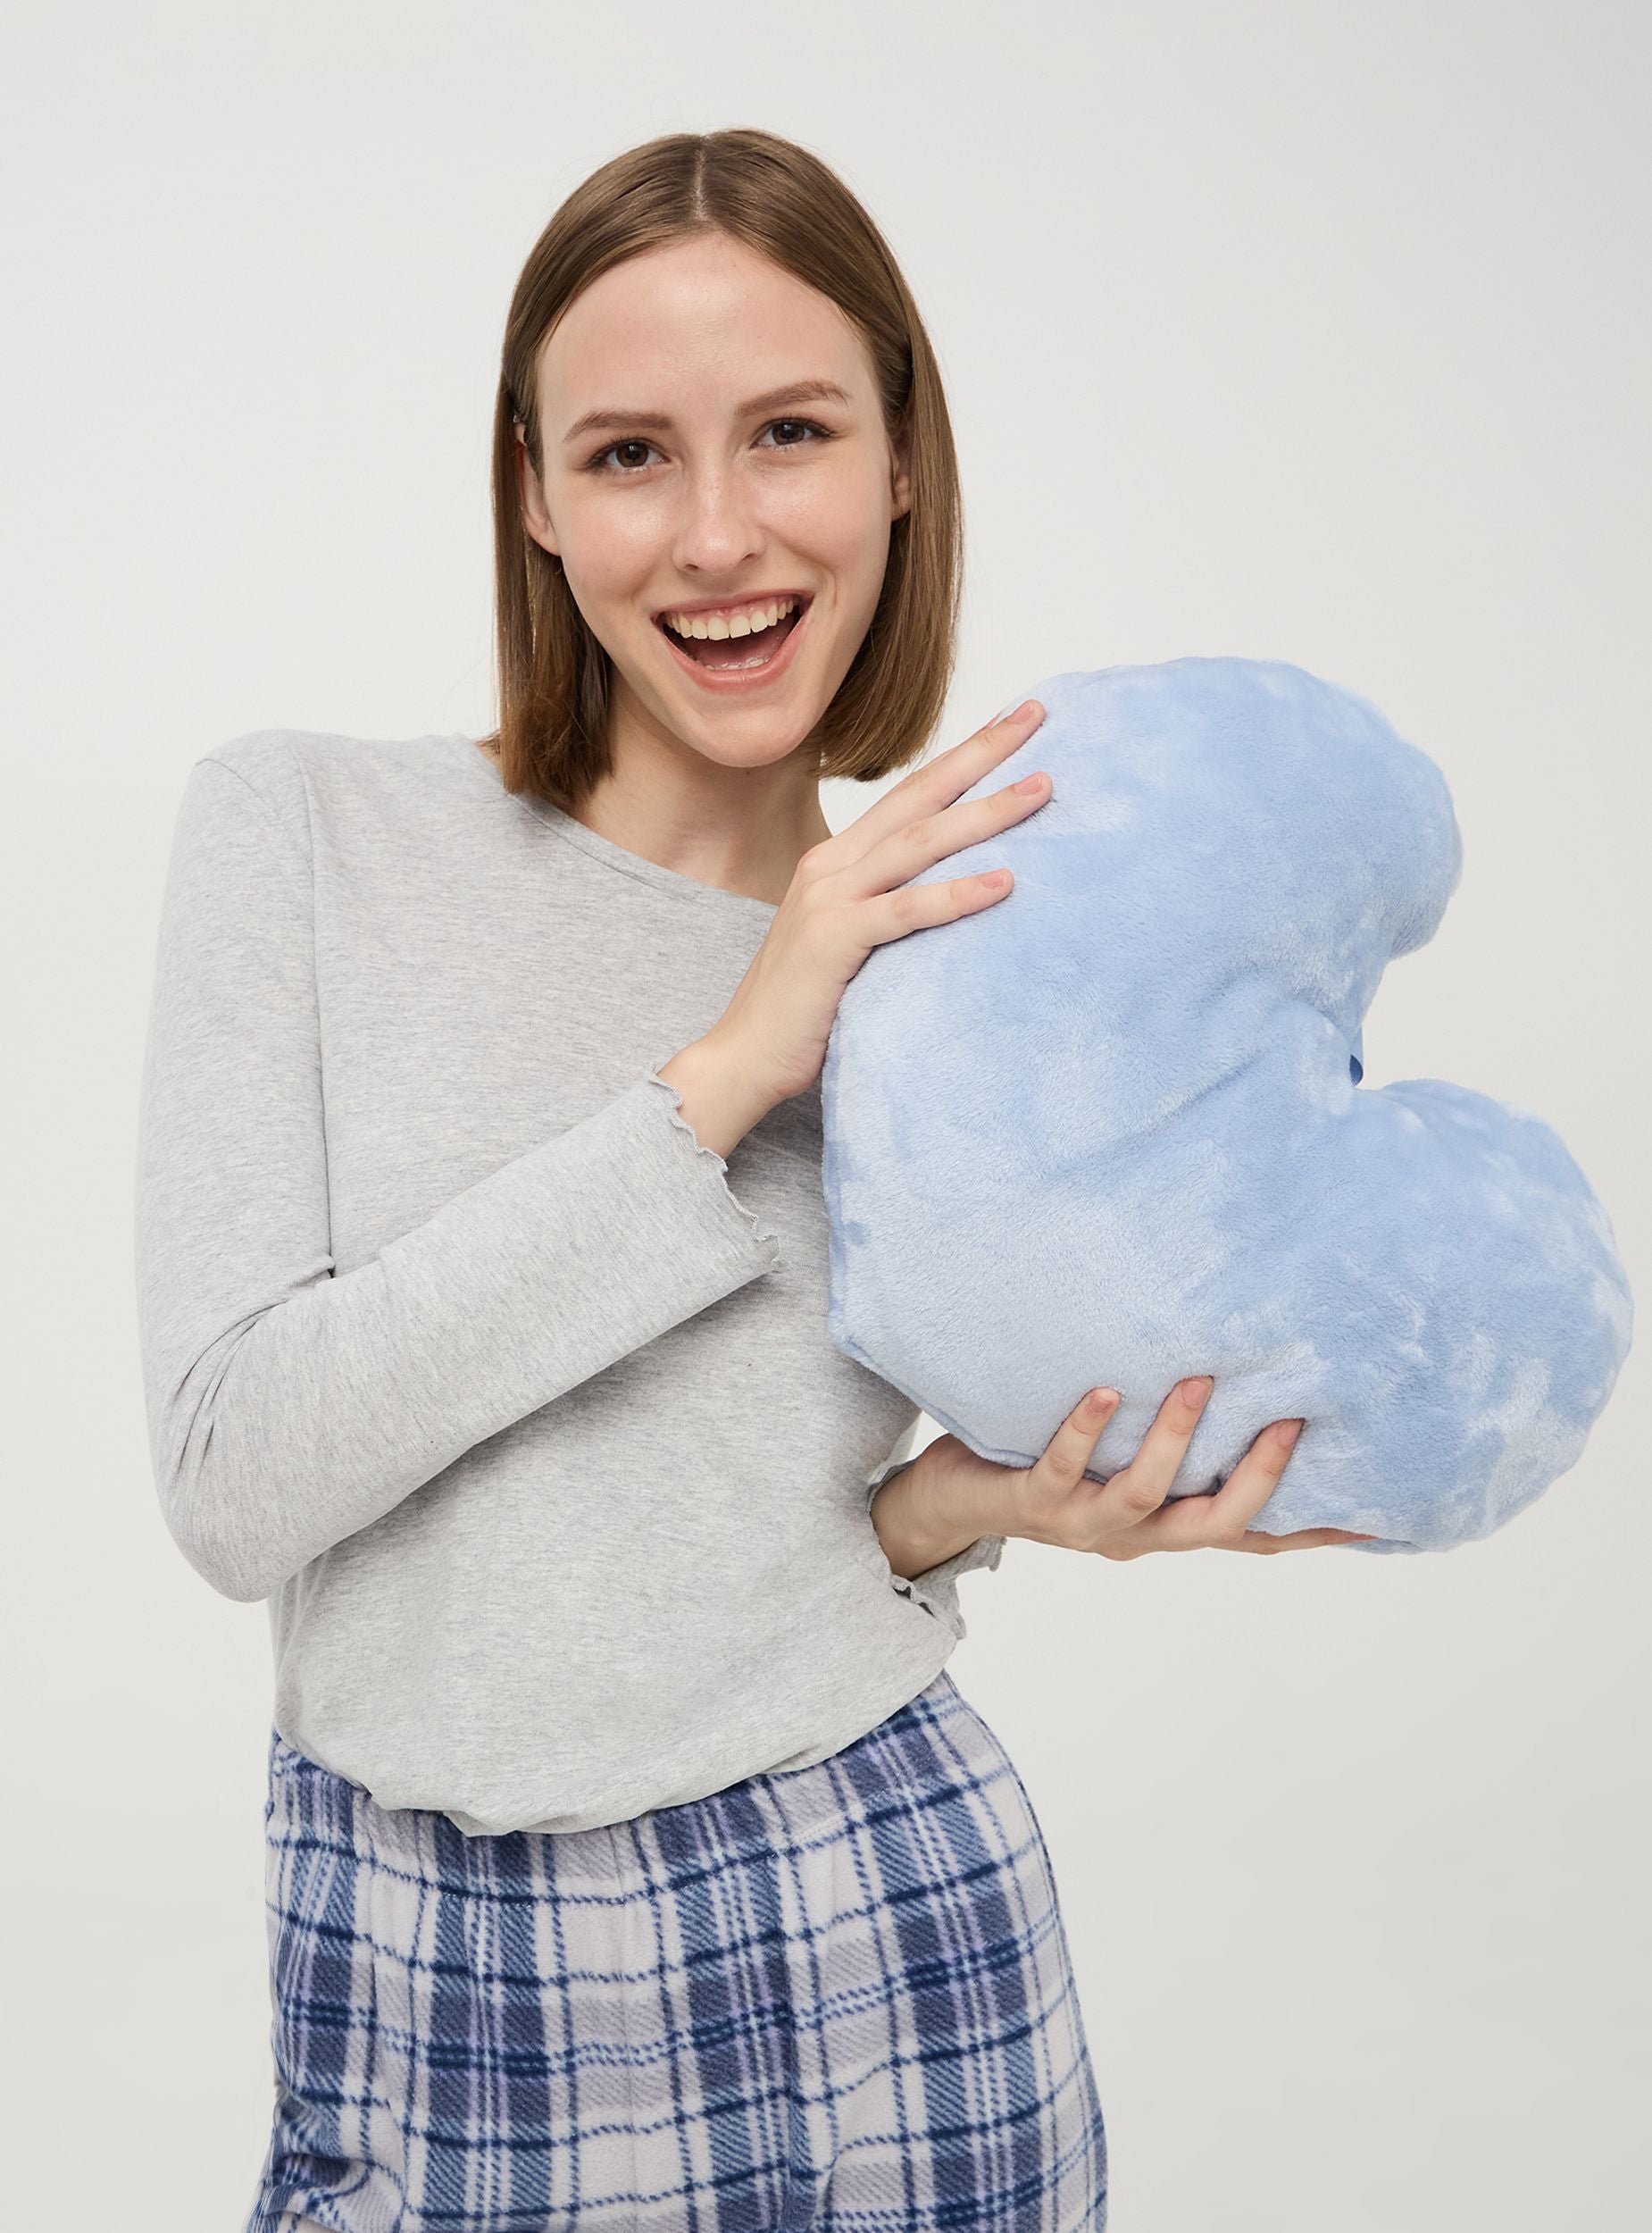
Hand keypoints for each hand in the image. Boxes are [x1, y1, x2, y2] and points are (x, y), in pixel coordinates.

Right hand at [702, 698, 1050, 1106]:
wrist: (742, 1056)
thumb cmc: (804, 1010)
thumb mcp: (850, 943)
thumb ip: (889, 911)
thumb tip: (953, 902)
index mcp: (836, 860)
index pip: (910, 796)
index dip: (962, 755)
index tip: (1013, 721)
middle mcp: (831, 865)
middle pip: (920, 797)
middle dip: (981, 753)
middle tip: (1037, 716)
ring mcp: (829, 898)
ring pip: (920, 842)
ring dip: (985, 813)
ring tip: (1040, 789)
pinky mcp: (833, 939)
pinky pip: (906, 910)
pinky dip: (956, 894)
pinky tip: (1004, 882)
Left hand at [932, 1375, 1379, 1558]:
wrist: (951, 1502)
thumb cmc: (1051, 1468)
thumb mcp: (1125, 1458)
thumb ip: (1177, 1439)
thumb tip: (1230, 1377)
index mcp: (1166, 1527)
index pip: (1254, 1536)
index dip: (1314, 1532)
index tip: (1379, 1520)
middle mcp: (1135, 1534)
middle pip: (1216, 1522)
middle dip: (1258, 1475)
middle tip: (1292, 1418)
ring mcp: (1084, 1522)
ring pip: (1144, 1493)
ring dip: (1176, 1438)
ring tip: (1197, 1380)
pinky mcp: (1033, 1501)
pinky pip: (1063, 1467)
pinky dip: (1086, 1429)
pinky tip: (1104, 1390)